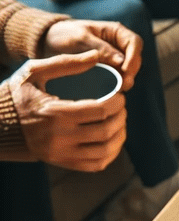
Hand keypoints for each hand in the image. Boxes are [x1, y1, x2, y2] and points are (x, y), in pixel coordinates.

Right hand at [10, 52, 126, 169]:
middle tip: (121, 108)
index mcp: (54, 113)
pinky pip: (95, 164)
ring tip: (120, 123)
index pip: (100, 111)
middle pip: (106, 131)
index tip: (120, 95)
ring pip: (104, 150)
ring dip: (119, 136)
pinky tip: (112, 141)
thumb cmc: (15, 95)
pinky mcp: (61, 162)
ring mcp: (60, 154)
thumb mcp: (34, 72)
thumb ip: (65, 63)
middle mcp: (59, 137)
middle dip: (121, 117)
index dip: (118, 103)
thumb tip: (95, 56)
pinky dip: (110, 154)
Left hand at [42, 19, 141, 91]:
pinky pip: (119, 75)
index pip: (134, 42)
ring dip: (127, 78)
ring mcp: (115, 56)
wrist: (48, 42)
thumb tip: (121, 61)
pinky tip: (114, 90)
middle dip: (131, 71)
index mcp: (116, 31)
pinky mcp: (109, 67)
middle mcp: (119, 44)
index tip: (126, 69)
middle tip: (123, 85)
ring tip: (119, 89)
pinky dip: (119, 82)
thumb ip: (101, 49)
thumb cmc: (64, 34)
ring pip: (129, 68)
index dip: (133, 56)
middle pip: (134, 57)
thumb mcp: (81, 39)